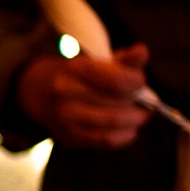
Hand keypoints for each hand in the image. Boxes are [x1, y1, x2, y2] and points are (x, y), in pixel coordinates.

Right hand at [16, 42, 152, 149]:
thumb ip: (126, 59)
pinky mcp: (69, 135)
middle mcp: (65, 91)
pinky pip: (106, 140)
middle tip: (144, 103)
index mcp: (75, 68)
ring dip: (135, 121)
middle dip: (137, 103)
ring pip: (113, 122)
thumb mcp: (102, 63)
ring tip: (141, 117)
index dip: (136, 82)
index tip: (141, 82)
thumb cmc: (83, 78)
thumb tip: (142, 50)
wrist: (45, 94)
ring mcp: (65, 116)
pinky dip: (125, 136)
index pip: (116, 79)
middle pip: (117, 102)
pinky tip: (130, 130)